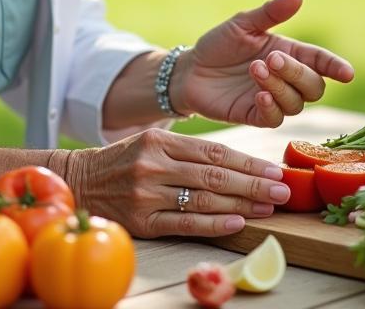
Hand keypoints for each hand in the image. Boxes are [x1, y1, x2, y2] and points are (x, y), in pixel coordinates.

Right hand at [64, 130, 289, 238]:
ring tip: (269, 206)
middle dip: (253, 182)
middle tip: (282, 188)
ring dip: (242, 203)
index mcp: (159, 140)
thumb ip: (187, 151)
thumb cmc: (124, 161)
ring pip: (204, 198)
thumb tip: (237, 163)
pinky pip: (185, 222)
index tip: (274, 168)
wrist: (81, 181)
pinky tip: (238, 222)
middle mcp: (154, 164)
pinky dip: (214, 223)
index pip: (213, 150)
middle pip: (214, 174)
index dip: (247, 160)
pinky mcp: (143, 220)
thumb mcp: (151, 142)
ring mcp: (147, 193)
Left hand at [172, 0, 354, 127]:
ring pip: (296, 104)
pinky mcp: (255, 116)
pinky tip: (260, 94)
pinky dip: (272, 107)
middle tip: (271, 58)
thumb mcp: (242, 24)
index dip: (335, 67)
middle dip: (297, 72)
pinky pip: (275, 119)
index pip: (321, 62)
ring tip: (256, 69)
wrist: (190, 70)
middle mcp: (286, 79)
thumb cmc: (219, 44)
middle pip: (313, 86)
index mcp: (289, 53)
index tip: (346, 73)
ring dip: (280, 87)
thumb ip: (270, 13)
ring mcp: (273, 99)